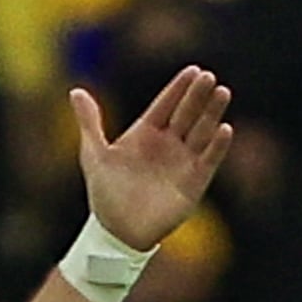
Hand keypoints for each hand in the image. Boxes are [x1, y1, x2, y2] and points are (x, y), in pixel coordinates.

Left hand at [73, 65, 232, 249]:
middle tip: (209, 77)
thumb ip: (90, 122)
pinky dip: (217, 146)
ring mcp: (183, 161)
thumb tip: (76, 91)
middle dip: (198, 95)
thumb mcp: (94, 155)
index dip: (179, 88)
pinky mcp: (195, 182)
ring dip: (212, 113)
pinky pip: (209, 160)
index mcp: (145, 133)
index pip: (166, 104)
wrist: (117, 232)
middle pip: (187, 113)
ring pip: (202, 131)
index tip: (193, 70)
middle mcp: (168, 143)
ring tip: (222, 92)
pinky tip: (225, 129)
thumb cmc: (105, 194)